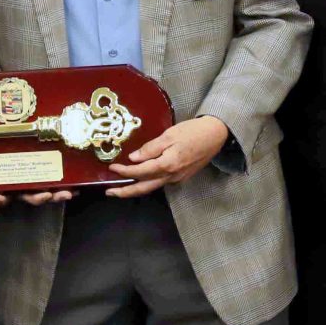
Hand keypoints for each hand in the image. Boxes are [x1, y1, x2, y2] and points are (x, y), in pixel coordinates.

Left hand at [108, 116, 230, 197]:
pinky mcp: (181, 177)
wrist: (216, 135)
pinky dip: (148, 182)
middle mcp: (171, 176)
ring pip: (152, 187)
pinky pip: (161, 182)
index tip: (111, 167)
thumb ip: (150, 148)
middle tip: (109, 193)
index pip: (140, 172)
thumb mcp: (169, 135)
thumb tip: (133, 158)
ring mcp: (177, 179)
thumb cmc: (193, 131)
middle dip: (125, 192)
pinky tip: (141, 178)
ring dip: (136, 188)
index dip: (124, 171)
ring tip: (121, 188)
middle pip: (144, 188)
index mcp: (167, 165)